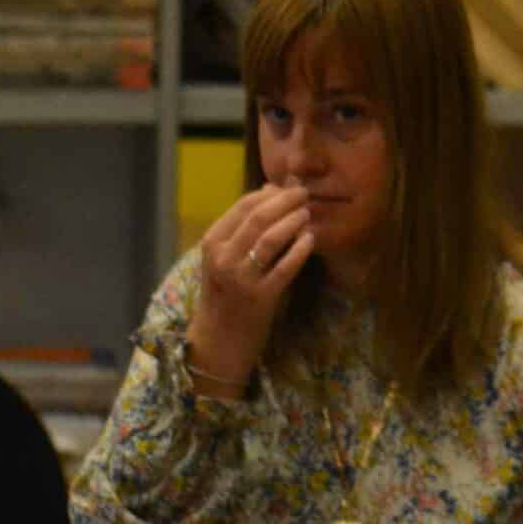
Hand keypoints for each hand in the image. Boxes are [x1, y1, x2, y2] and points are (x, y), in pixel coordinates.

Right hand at [186, 183, 314, 387]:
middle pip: (259, 217)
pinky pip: (285, 267)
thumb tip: (272, 187)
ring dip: (293, 222)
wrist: (219, 336)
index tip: (291, 187)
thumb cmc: (226, 290)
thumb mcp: (225, 255)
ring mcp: (241, 278)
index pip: (243, 206)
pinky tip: (311, 239)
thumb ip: (245, 223)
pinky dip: (300, 250)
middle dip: (286, 201)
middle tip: (305, 195)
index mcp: (212, 242)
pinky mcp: (261, 296)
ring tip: (308, 214)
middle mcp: (223, 258)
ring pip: (271, 238)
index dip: (271, 193)